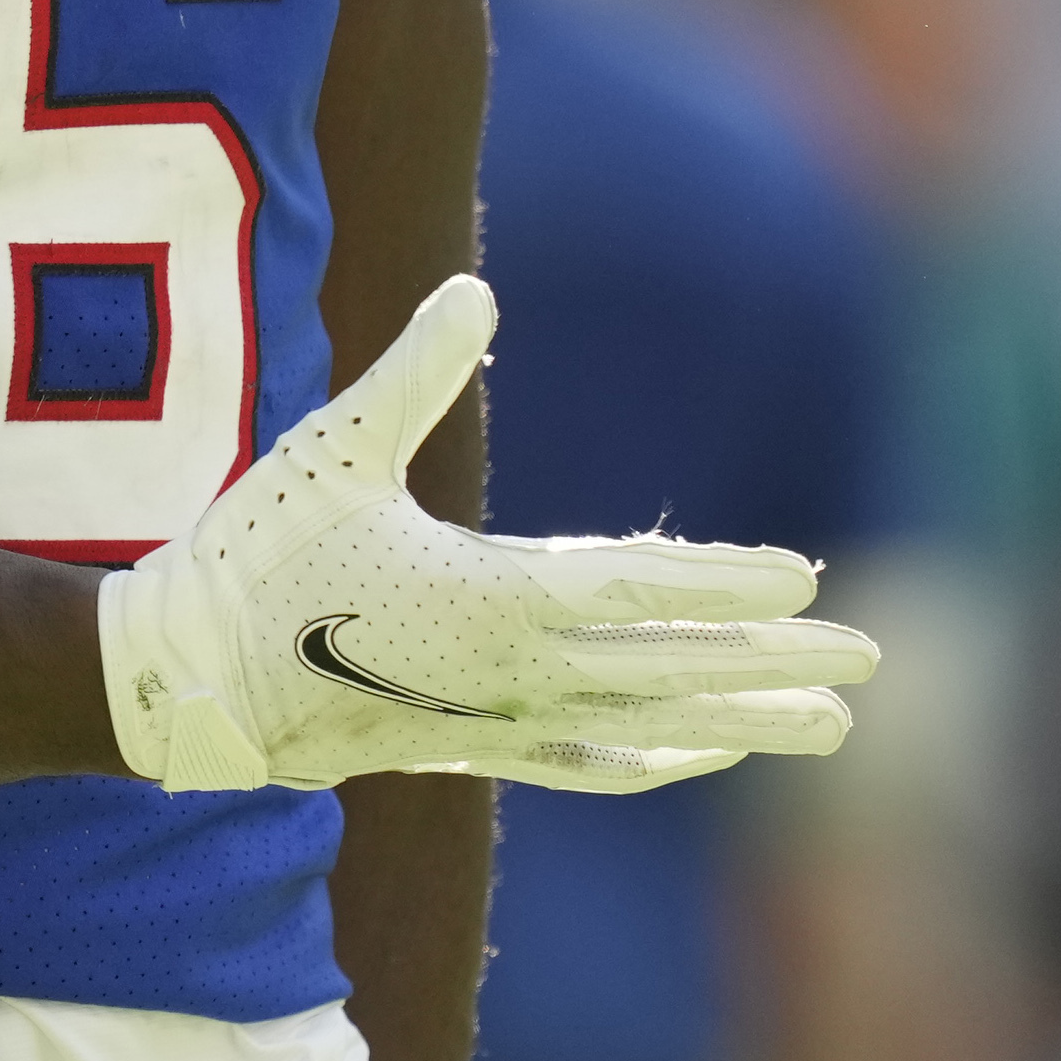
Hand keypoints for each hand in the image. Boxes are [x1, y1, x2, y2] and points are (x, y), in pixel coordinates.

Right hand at [96, 277, 879, 792]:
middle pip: (671, 668)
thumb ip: (411, 373)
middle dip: (775, 662)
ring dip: (744, 721)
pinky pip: (592, 768)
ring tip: (830, 728)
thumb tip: (472, 293)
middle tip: (872, 663)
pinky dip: (661, 760)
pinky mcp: (469, 751)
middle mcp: (511, 670)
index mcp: (488, 594)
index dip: (726, 582)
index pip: (638, 588)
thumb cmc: (255, 554)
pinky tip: (704, 751)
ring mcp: (495, 721)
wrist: (188, 683)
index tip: (809, 580)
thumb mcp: (332, 448)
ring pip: (650, 726)